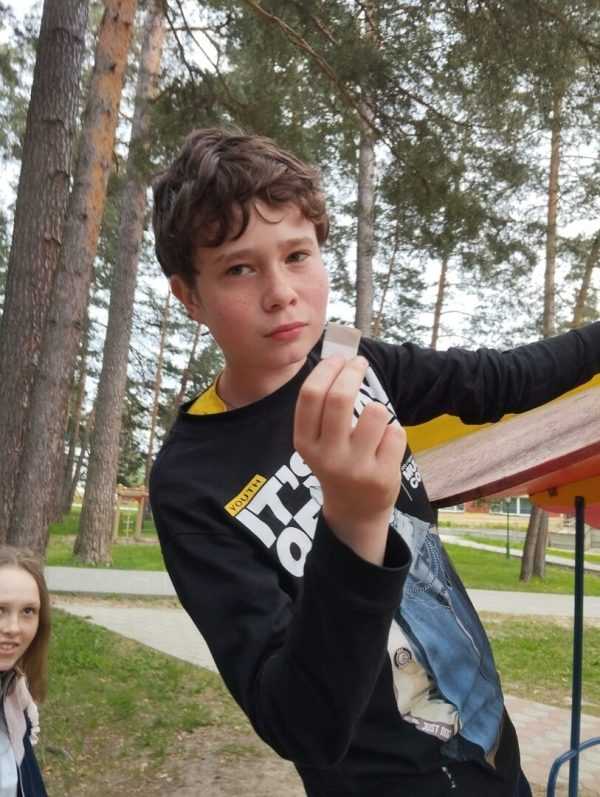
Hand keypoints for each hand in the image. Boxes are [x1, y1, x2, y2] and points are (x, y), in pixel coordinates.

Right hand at [294, 356, 405, 564]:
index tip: (339, 359)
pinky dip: (393, 432)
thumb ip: (324, 407)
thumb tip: (339, 358)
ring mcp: (355, 468)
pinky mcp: (381, 476)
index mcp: (305, 443)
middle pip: (340, 398)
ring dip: (377, 408)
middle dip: (352, 372)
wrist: (355, 511)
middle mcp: (327, 456)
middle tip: (359, 364)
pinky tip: (385, 446)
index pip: (311, 396)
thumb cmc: (337, 461)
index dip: (327, 370)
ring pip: (375, 412)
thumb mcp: (318, 441)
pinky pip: (395, 432)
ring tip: (374, 419)